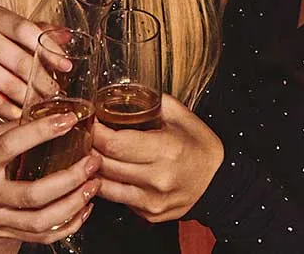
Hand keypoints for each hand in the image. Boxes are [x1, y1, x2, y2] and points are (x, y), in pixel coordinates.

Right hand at [0, 4, 65, 120]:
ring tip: (42, 106)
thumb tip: (67, 35)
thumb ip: (28, 29)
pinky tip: (20, 114)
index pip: (26, 30)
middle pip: (20, 61)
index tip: (67, 66)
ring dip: (28, 98)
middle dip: (43, 81)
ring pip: (7, 83)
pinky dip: (8, 109)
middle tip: (57, 94)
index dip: (50, 49)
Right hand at [0, 114, 100, 243]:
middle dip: (70, 178)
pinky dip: (66, 226)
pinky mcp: (2, 233)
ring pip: (41, 220)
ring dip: (73, 204)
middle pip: (33, 193)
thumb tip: (38, 117)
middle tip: (92, 161)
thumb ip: (1, 132)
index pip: (11, 146)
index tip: (68, 119)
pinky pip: (39, 237)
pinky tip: (81, 209)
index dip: (42, 131)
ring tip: (93, 185)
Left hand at [92, 94, 222, 222]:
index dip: (94, 131)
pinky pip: (117, 199)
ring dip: (90, 168)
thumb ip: (153, 101)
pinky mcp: (149, 214)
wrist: (221, 183)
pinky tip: (105, 170)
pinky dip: (106, 184)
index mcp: (165, 150)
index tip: (88, 120)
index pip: (113, 143)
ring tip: (88, 152)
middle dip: (88, 146)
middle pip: (104, 164)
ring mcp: (152, 201)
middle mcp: (157, 179)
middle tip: (82, 133)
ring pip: (104, 186)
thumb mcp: (183, 117)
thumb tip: (124, 89)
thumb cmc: (201, 147)